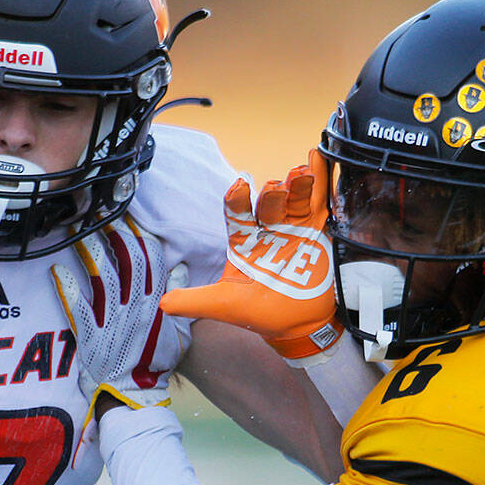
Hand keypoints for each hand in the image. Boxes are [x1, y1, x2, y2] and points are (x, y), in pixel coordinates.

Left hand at [52, 216, 186, 426]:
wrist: (136, 393)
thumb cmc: (157, 362)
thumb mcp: (180, 331)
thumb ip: (182, 298)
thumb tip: (181, 268)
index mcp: (158, 303)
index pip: (153, 260)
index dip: (140, 235)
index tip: (127, 218)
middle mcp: (138, 307)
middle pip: (128, 260)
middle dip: (114, 233)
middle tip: (99, 214)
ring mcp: (114, 320)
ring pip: (104, 277)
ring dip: (92, 250)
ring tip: (80, 231)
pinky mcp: (91, 335)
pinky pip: (78, 307)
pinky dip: (68, 288)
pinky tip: (58, 269)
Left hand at [160, 149, 342, 362]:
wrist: (299, 325)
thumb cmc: (262, 313)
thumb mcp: (227, 306)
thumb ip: (196, 301)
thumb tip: (164, 303)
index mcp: (244, 240)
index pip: (237, 214)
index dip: (237, 200)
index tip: (238, 186)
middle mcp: (268, 228)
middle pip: (269, 204)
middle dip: (272, 195)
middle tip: (277, 187)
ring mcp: (293, 227)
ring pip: (294, 199)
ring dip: (298, 185)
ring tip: (302, 173)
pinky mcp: (317, 230)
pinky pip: (319, 202)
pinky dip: (321, 180)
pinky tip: (319, 158)